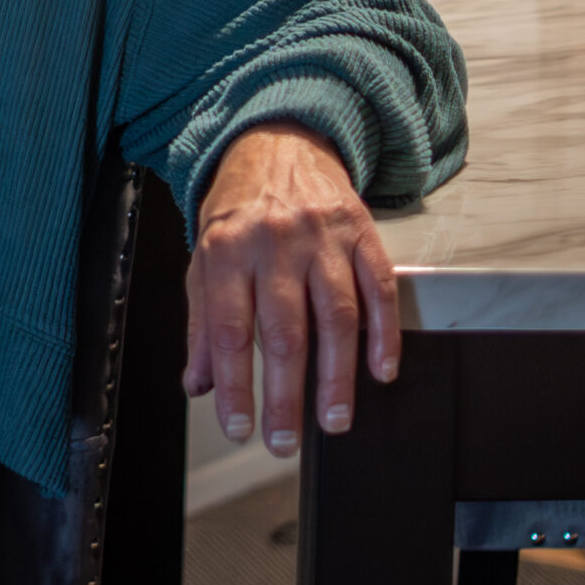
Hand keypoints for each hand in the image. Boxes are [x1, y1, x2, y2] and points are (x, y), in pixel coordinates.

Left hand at [182, 120, 398, 458]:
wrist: (278, 143)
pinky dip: (384, 335)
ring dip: (338, 376)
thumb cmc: (239, 210)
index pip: (229, 330)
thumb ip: (202, 323)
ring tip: (335, 419)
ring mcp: (322, 238)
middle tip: (286, 441)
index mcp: (227, 251)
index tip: (239, 427)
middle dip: (286, 395)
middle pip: (284, 332)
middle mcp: (274, 244)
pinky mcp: (362, 233)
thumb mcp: (204, 257)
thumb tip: (200, 385)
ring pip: (337, 316)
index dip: (234, 385)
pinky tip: (381, 371)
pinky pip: (379, 289)